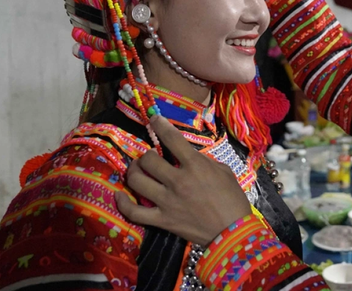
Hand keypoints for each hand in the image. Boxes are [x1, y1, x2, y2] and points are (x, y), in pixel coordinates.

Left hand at [115, 115, 251, 245]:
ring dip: (134, 171)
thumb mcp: (223, 171)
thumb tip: (187, 156)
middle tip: (150, 157)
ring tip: (137, 170)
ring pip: (138, 181)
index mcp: (195, 166)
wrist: (232, 231)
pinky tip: (119, 194)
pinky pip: (134, 212)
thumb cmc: (233, 199)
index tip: (154, 119)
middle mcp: (178, 181)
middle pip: (149, 160)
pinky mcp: (162, 220)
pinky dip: (123, 203)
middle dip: (146, 154)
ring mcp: (167, 201)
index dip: (160, 125)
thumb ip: (203, 161)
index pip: (172, 139)